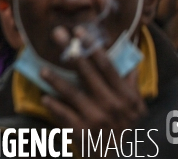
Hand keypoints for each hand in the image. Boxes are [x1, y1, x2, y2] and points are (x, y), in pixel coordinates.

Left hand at [40, 26, 146, 156]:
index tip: (78, 31)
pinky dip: (54, 106)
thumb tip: (130, 54)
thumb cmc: (123, 126)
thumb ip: (130, 80)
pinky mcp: (82, 131)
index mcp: (125, 95)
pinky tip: (44, 98)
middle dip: (71, 52)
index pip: (107, 66)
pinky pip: (65, 115)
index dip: (92, 47)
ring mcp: (96, 118)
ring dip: (56, 80)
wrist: (115, 157)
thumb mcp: (135, 105)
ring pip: (73, 94)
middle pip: (88, 73)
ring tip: (42, 69)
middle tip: (56, 34)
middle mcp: (112, 105)